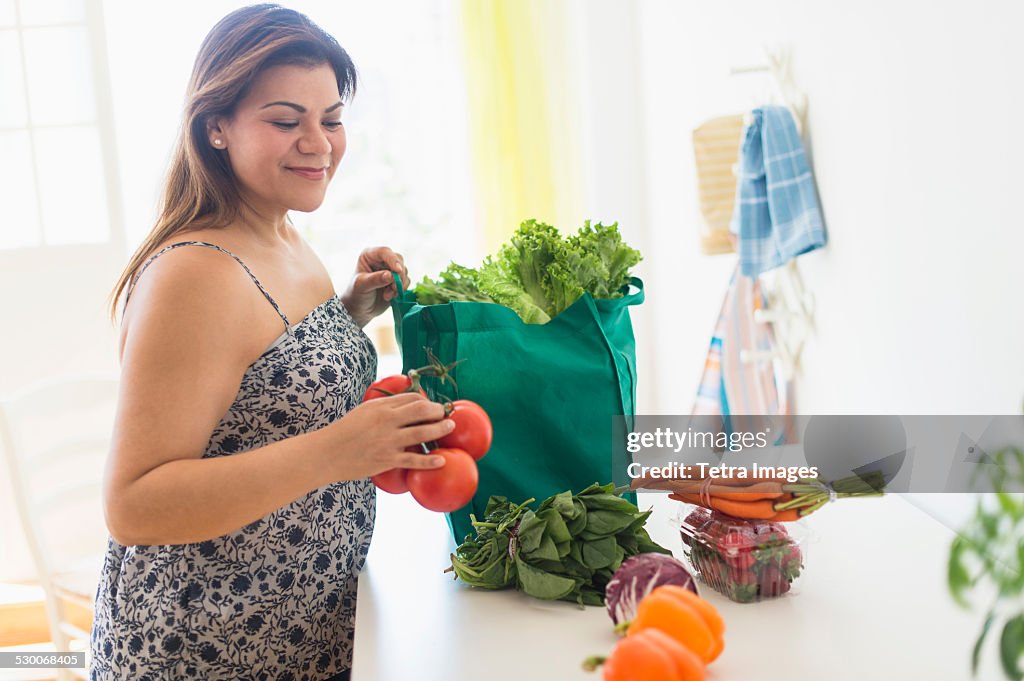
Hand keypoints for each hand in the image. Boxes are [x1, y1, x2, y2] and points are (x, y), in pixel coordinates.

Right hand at [322, 392, 452, 481]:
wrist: (327, 454)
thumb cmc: (345, 432)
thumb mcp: (363, 411)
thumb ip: (384, 406)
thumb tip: (404, 403)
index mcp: (380, 406)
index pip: (411, 398)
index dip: (426, 401)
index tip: (433, 407)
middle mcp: (386, 421)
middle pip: (421, 411)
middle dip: (438, 411)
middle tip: (447, 414)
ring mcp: (388, 441)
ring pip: (422, 433)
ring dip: (440, 429)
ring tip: (450, 427)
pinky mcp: (386, 460)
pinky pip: (413, 460)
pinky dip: (430, 461)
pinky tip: (442, 460)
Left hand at [340, 246, 409, 326]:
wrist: (360, 309)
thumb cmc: (356, 294)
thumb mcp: (362, 286)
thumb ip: (375, 280)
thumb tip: (390, 275)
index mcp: (369, 256)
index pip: (384, 252)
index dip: (392, 260)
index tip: (398, 271)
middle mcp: (381, 260)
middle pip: (398, 260)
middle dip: (398, 275)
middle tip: (393, 288)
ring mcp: (390, 270)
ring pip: (404, 271)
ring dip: (399, 285)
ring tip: (387, 295)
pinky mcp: (396, 280)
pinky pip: (406, 281)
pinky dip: (400, 290)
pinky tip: (389, 297)